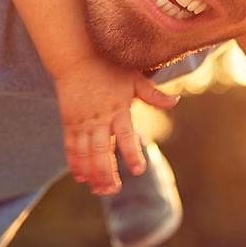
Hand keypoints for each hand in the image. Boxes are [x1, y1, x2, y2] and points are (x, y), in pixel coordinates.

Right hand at [55, 56, 178, 195]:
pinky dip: (75, 162)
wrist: (77, 55)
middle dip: (107, 173)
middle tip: (114, 191)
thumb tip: (176, 101)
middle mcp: (99, 118)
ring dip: (91, 173)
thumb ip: (153, 95)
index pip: (127, 136)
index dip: (132, 154)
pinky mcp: (69, 122)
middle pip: (101, 151)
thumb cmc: (110, 66)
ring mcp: (82, 121)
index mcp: (118, 109)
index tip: (138, 171)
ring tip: (98, 190)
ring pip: (85, 153)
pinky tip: (81, 177)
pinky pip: (71, 146)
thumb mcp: (135, 78)